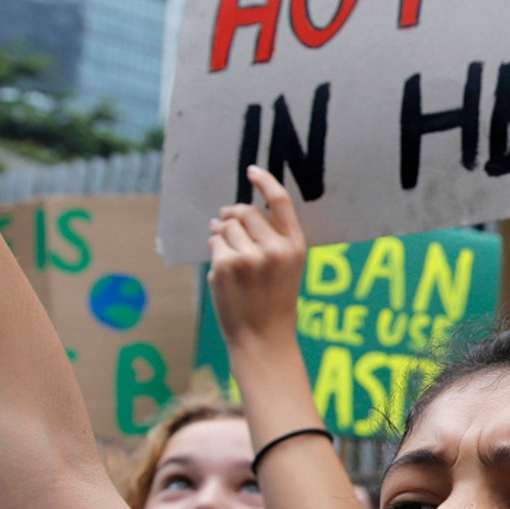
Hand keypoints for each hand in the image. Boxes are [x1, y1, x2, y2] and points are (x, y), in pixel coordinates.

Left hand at [206, 166, 306, 350]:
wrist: (263, 338)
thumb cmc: (274, 301)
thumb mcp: (287, 267)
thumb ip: (269, 238)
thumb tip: (227, 212)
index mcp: (295, 246)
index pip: (280, 201)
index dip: (265, 181)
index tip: (251, 170)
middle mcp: (274, 249)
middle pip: (246, 211)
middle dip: (234, 215)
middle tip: (228, 222)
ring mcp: (249, 257)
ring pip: (226, 226)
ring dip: (223, 235)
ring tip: (231, 257)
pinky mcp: (226, 265)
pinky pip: (214, 243)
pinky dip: (215, 250)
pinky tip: (224, 269)